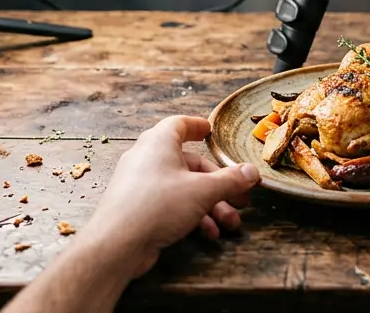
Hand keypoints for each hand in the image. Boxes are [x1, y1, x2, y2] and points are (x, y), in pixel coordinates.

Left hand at [78, 116, 259, 279]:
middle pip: (190, 164)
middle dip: (219, 183)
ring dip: (211, 204)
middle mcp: (148, 159)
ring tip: (230, 222)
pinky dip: (192, 215)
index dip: (197, 127)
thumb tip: (252, 171)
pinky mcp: (139, 208)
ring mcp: (142, 185)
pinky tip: (209, 233)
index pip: (179, 124)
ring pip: (184, 188)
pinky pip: (172, 205)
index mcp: (158, 142)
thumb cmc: (157, 205)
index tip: (210, 132)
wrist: (117, 244)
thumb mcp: (202, 191)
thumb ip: (230, 180)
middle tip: (241, 196)